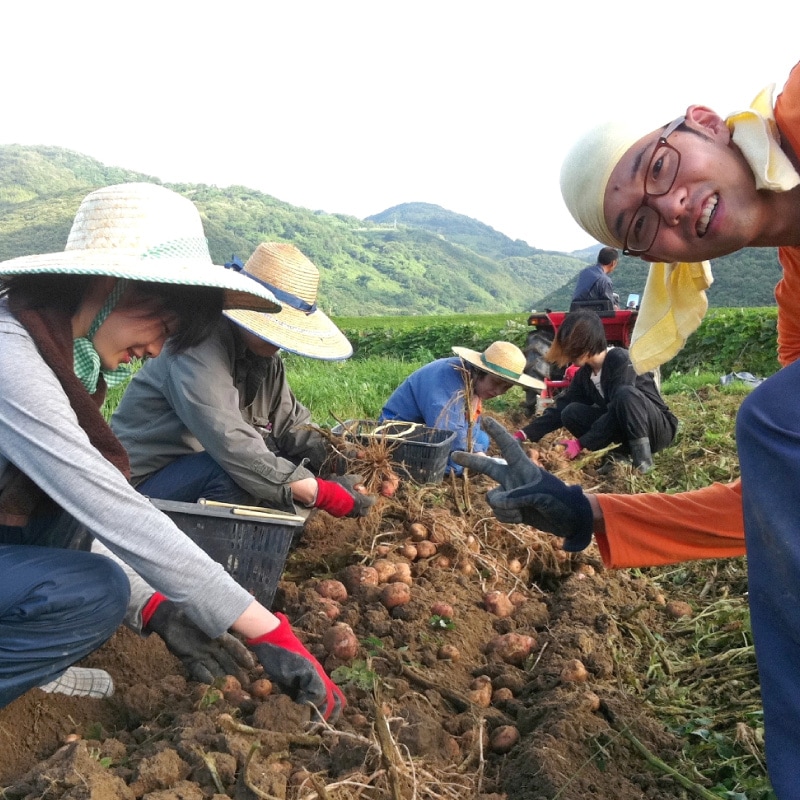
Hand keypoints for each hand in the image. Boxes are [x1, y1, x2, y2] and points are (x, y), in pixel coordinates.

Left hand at [143, 595, 255, 683]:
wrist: (168, 617)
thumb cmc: (189, 611)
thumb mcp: (204, 613)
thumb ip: (216, 618)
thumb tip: (233, 614)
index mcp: (218, 633)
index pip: (233, 646)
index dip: (242, 655)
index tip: (251, 665)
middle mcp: (212, 646)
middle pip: (226, 660)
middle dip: (236, 672)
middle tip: (246, 683)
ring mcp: (201, 653)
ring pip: (214, 667)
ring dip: (222, 676)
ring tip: (230, 687)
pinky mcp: (188, 658)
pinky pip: (197, 669)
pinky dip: (203, 676)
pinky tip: (210, 683)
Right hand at [248, 613, 345, 720]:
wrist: (273, 640)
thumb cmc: (279, 659)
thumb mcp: (290, 682)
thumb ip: (297, 694)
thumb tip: (300, 712)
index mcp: (318, 677)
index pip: (334, 699)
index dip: (329, 715)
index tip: (318, 726)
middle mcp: (321, 674)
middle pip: (337, 701)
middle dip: (328, 718)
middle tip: (315, 729)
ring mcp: (316, 672)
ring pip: (328, 698)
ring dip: (319, 714)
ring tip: (307, 723)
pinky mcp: (309, 670)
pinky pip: (317, 691)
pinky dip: (309, 703)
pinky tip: (299, 706)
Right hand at [315, 475, 375, 517]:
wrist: (322, 494)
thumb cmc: (336, 486)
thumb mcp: (348, 479)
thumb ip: (356, 479)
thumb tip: (361, 479)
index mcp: (358, 501)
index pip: (370, 502)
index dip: (372, 499)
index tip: (373, 497)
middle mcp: (354, 509)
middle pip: (364, 512)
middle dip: (366, 507)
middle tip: (364, 501)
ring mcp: (346, 513)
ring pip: (356, 514)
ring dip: (357, 509)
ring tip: (354, 502)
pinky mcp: (339, 514)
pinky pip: (348, 513)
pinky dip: (349, 510)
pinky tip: (346, 504)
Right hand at [450, 417, 592, 550]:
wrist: (569, 523)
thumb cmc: (561, 502)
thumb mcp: (541, 496)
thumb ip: (516, 497)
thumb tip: (495, 502)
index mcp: (524, 467)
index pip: (508, 446)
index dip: (496, 432)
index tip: (484, 418)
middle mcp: (513, 478)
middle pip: (488, 466)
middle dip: (471, 461)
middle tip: (454, 454)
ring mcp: (511, 493)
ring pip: (492, 498)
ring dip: (504, 507)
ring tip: (522, 510)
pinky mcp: (510, 509)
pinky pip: (498, 512)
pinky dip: (508, 518)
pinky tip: (522, 517)